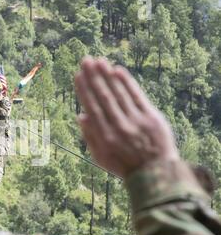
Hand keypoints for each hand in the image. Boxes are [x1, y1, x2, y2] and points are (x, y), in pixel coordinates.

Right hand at [74, 57, 179, 178]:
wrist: (156, 174)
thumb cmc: (124, 165)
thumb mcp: (100, 157)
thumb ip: (90, 137)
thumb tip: (81, 116)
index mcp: (105, 137)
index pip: (92, 108)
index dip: (84, 90)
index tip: (78, 75)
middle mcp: (119, 127)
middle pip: (104, 98)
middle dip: (94, 77)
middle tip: (86, 61)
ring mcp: (136, 122)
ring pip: (119, 94)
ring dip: (108, 76)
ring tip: (99, 61)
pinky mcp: (152, 118)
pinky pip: (137, 97)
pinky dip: (127, 83)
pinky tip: (118, 71)